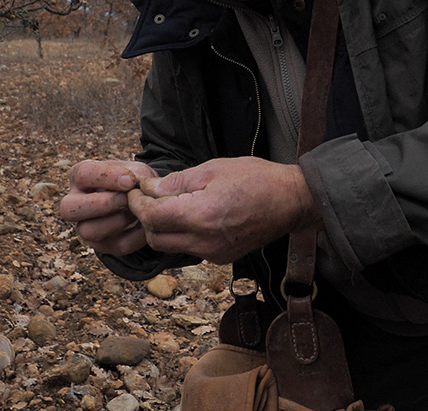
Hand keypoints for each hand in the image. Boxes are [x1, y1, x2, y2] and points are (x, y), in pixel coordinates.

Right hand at [60, 160, 154, 256]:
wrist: (143, 202)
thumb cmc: (134, 181)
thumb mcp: (136, 170)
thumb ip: (135, 174)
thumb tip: (131, 186)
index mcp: (80, 177)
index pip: (83, 174)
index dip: (107, 177)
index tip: (130, 181)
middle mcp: (75, 204)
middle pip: (68, 208)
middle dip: (103, 204)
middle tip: (127, 199)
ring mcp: (85, 227)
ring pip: (88, 231)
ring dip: (118, 221)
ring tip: (136, 211)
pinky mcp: (102, 246)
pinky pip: (117, 245)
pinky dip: (136, 236)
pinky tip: (144, 224)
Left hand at [127, 157, 321, 263]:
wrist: (291, 201)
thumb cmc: (256, 178)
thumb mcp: (212, 169)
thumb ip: (176, 182)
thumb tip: (148, 189)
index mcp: (201, 215)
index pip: (151, 217)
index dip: (137, 203)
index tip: (135, 190)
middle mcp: (204, 241)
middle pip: (154, 237)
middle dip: (145, 218)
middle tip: (147, 198)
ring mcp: (213, 254)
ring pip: (169, 247)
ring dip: (161, 229)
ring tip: (167, 206)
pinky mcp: (221, 258)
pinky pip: (188, 249)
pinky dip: (180, 235)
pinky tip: (189, 216)